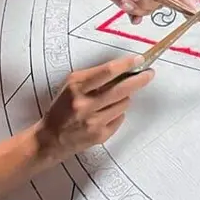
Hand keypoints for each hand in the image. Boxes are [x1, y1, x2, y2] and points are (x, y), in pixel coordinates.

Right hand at [33, 54, 154, 160]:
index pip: (108, 71)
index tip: (139, 59)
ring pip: (124, 103)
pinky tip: (105, 114)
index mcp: (76, 87)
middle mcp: (85, 104)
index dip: (127, 64)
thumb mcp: (71, 86)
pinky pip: (120, 118)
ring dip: (124, 98)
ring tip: (112, 100)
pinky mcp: (100, 135)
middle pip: (122, 88)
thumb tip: (123, 69)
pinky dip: (117, 114)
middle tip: (149, 73)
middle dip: (139, 79)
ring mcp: (93, 121)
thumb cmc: (62, 109)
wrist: (50, 139)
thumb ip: (94, 77)